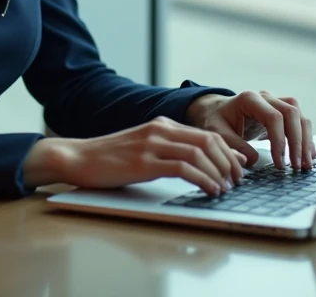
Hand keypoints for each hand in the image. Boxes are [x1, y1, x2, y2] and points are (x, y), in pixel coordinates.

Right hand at [22, 117, 246, 195]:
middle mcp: (160, 130)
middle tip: (237, 181)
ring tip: (226, 188)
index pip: (206, 133)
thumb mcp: (142, 149)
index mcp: (162, 125)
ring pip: (200, 153)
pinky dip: (203, 180)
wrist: (78, 158)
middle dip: (229, 162)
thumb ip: (166, 152)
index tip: (238, 168)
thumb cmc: (109, 160)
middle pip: (209, 140)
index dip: (227, 151)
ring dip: (219, 172)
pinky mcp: (144, 162)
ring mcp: (152, 144)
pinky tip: (210, 191)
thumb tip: (195, 166)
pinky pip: (184, 168)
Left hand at [184, 90, 314, 170]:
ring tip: (306, 164)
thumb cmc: (215, 120)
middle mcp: (266, 97)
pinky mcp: (281, 112)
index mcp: (250, 98)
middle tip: (298, 166)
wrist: (216, 111)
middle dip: (298, 141)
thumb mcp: (217, 132)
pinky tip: (310, 154)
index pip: (274, 117)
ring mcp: (275, 103)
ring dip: (305, 140)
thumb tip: (253, 160)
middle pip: (292, 113)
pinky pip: (300, 121)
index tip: (279, 164)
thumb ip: (233, 144)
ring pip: (299, 116)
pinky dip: (306, 138)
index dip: (280, 141)